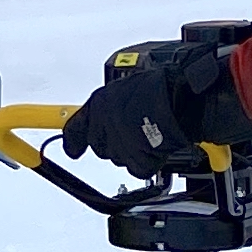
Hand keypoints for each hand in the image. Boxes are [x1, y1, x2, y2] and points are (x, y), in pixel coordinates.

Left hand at [61, 38, 241, 176]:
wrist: (180, 100)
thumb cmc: (160, 87)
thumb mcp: (128, 85)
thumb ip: (112, 104)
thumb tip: (106, 115)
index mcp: (100, 104)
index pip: (76, 129)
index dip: (73, 141)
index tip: (71, 149)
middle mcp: (105, 125)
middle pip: (100, 146)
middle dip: (113, 141)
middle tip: (133, 130)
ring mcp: (120, 146)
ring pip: (120, 157)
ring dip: (132, 149)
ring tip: (151, 132)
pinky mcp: (138, 162)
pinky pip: (138, 167)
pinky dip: (148, 160)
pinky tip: (158, 145)